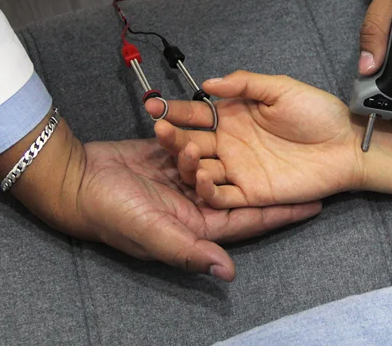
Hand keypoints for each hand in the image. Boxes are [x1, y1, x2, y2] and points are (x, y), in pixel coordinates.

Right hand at [71, 138, 320, 279]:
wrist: (74, 181)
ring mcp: (179, 181)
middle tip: (298, 159)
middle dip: (267, 176)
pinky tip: (209, 117)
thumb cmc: (111, 214)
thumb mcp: (153, 233)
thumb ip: (191, 251)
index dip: (282, 213)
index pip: (249, 220)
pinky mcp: (165, 158)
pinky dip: (198, 134)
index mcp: (197, 226)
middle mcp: (193, 205)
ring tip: (244, 126)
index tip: (316, 204)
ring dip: (225, 147)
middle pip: (240, 190)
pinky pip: (192, 145)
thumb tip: (228, 274)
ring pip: (216, 162)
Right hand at [148, 71, 363, 209]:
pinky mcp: (250, 193)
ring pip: (200, 170)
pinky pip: (221, 195)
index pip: (197, 114)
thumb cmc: (317, 113)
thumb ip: (245, 84)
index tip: (156, 106)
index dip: (175, 110)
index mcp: (233, 117)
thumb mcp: (280, 89)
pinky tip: (201, 176)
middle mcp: (230, 144)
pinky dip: (207, 189)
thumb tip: (209, 82)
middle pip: (191, 142)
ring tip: (182, 150)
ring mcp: (238, 169)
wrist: (345, 144)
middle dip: (171, 136)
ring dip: (186, 162)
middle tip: (158, 128)